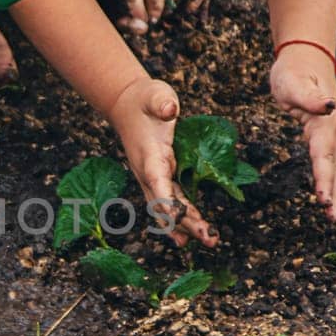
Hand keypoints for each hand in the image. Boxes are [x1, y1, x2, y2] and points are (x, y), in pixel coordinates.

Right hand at [107, 77, 216, 246]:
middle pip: (164, 203)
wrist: (126, 105)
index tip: (179, 216)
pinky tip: (186, 238)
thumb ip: (161, 102)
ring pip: (167, 208)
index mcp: (148, 155)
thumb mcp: (154, 95)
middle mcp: (147, 172)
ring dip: (186, 226)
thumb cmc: (143, 100)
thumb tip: (170, 110)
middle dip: (186, 222)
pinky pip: (169, 203)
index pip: (156, 181)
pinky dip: (177, 221)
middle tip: (209, 237)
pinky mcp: (159, 178)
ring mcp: (152, 178)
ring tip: (207, 241)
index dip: (167, 200)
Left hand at [269, 48, 335, 219]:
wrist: (305, 57)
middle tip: (332, 217)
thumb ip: (308, 97)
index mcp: (325, 122)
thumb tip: (328, 107)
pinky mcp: (335, 132)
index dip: (325, 179)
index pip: (324, 157)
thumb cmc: (293, 71)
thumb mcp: (292, 82)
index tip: (323, 200)